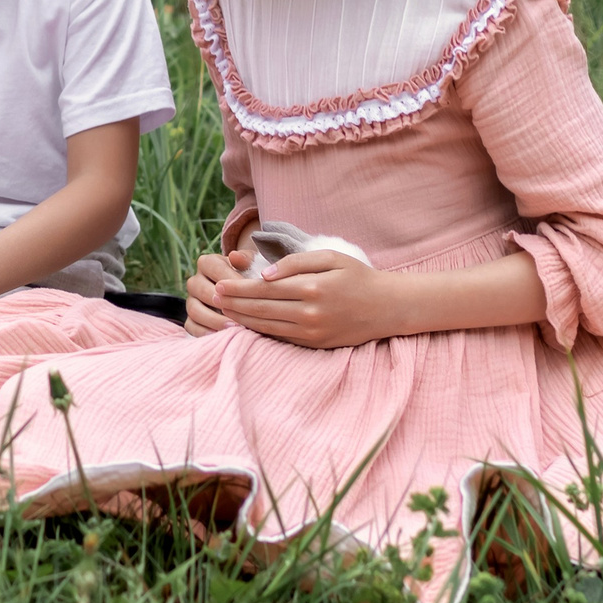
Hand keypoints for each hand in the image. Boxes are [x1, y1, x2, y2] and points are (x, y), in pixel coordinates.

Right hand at [184, 247, 250, 335]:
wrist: (247, 295)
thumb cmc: (251, 277)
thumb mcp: (252, 265)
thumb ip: (246, 260)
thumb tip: (235, 256)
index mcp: (207, 263)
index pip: (214, 267)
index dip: (231, 279)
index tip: (250, 291)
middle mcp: (195, 280)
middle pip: (201, 289)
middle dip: (221, 301)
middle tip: (240, 311)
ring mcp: (191, 301)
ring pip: (194, 309)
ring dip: (214, 319)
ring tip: (234, 327)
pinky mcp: (191, 319)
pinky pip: (191, 327)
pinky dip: (206, 333)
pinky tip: (223, 337)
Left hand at [213, 250, 404, 347]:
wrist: (388, 307)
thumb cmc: (358, 277)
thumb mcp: (331, 257)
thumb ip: (296, 262)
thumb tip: (265, 274)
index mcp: (312, 288)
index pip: (265, 290)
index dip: (239, 288)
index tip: (220, 284)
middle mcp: (310, 313)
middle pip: (262, 310)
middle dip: (234, 304)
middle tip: (214, 297)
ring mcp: (312, 332)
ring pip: (268, 327)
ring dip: (242, 320)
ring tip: (223, 311)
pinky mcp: (315, 344)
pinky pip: (281, 338)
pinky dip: (261, 332)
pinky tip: (246, 325)